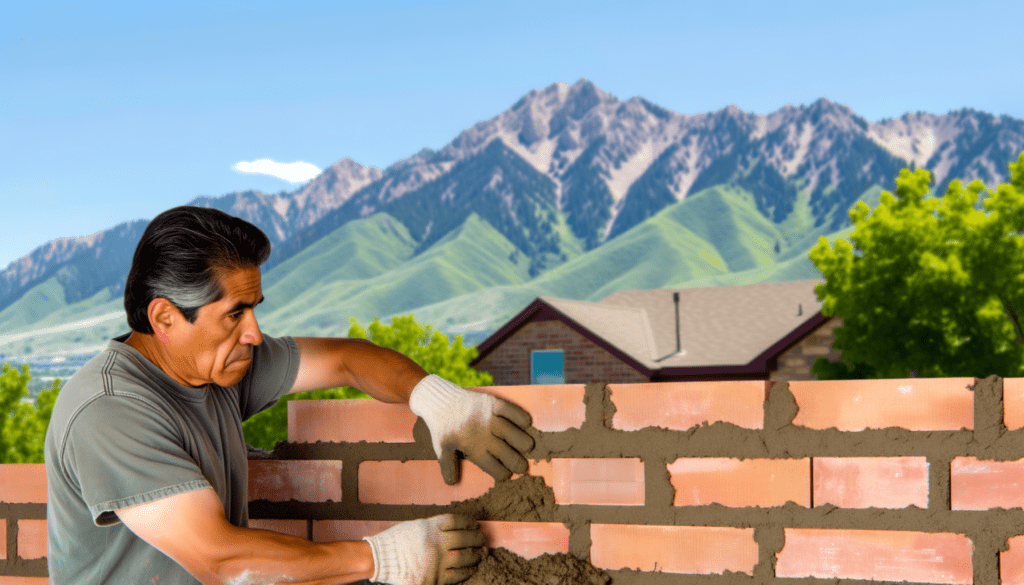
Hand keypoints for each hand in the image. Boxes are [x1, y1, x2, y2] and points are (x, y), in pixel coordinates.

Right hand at [363, 514, 484, 584]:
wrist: (381, 560)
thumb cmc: (397, 541)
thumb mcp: (417, 526)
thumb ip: (436, 527)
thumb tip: (457, 528)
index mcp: (431, 527)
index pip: (457, 521)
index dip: (468, 522)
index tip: (474, 525)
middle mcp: (436, 543)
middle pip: (465, 538)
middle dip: (476, 538)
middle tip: (481, 539)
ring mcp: (436, 561)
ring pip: (465, 557)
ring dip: (475, 555)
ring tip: (479, 553)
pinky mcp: (435, 578)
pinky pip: (458, 574)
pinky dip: (467, 570)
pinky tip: (471, 568)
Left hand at [409, 375, 534, 484]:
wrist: (440, 400)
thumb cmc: (442, 427)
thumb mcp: (441, 448)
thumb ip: (448, 465)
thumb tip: (451, 483)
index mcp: (472, 448)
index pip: (494, 467)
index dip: (503, 474)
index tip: (507, 474)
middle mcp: (483, 434)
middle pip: (506, 454)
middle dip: (517, 464)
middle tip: (522, 467)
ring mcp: (488, 417)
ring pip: (512, 432)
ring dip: (523, 442)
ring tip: (529, 447)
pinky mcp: (492, 402)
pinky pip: (510, 410)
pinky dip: (520, 416)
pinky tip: (526, 423)